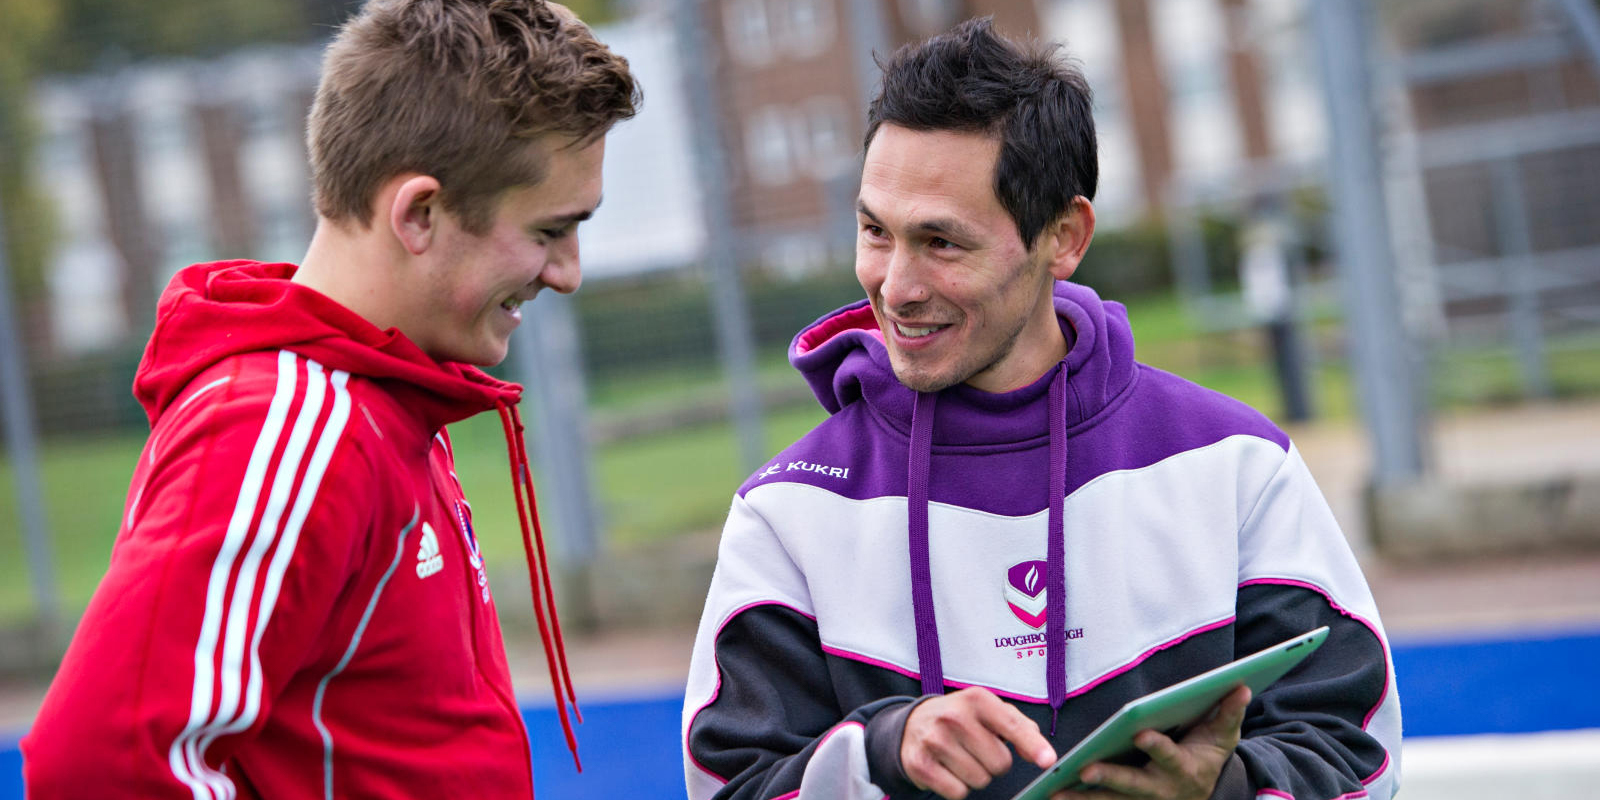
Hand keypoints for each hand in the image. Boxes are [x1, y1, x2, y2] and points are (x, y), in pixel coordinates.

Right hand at [901, 687, 1056, 798]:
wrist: (912, 725)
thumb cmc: (961, 719)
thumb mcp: (988, 711)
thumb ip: (1019, 726)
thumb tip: (1042, 753)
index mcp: (976, 699)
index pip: (1012, 726)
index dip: (1032, 746)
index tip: (1048, 760)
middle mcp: (954, 717)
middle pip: (1000, 763)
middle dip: (994, 763)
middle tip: (977, 750)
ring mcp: (934, 740)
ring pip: (980, 780)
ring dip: (976, 776)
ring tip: (961, 758)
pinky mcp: (920, 764)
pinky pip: (958, 793)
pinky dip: (958, 788)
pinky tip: (947, 770)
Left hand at [1051, 685, 1251, 799]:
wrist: (1205, 791)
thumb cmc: (1208, 754)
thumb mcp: (1223, 736)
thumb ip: (1229, 713)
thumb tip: (1242, 687)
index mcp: (1183, 770)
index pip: (1167, 756)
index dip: (1155, 746)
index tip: (1140, 733)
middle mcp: (1161, 789)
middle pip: (1132, 785)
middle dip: (1109, 778)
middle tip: (1085, 769)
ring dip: (1083, 799)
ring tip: (1055, 793)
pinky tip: (1053, 795)